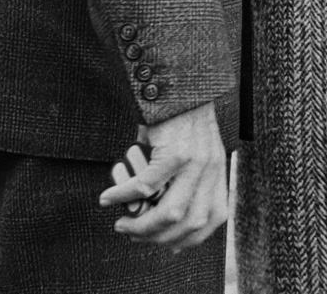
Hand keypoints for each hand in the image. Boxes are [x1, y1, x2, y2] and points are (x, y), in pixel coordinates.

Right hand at [98, 102, 227, 251]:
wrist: (179, 82)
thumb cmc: (177, 117)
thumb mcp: (190, 151)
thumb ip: (181, 180)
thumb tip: (157, 213)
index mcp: (218, 170)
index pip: (214, 218)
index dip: (191, 238)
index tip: (167, 244)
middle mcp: (211, 168)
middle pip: (190, 222)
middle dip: (159, 238)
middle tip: (134, 235)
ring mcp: (195, 161)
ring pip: (170, 212)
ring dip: (142, 225)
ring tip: (122, 224)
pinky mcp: (174, 151)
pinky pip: (146, 185)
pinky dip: (124, 195)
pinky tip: (109, 197)